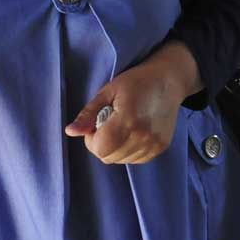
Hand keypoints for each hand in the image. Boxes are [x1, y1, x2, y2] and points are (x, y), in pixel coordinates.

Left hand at [64, 42, 200, 164]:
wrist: (169, 80)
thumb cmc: (136, 82)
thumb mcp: (108, 91)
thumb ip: (88, 114)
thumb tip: (70, 132)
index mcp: (128, 120)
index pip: (100, 148)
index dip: (91, 139)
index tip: (97, 123)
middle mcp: (143, 136)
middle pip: (108, 157)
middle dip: (102, 143)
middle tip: (109, 123)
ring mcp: (153, 144)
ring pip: (121, 160)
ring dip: (116, 147)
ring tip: (123, 126)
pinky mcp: (160, 147)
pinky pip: (135, 159)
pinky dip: (129, 150)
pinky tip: (134, 131)